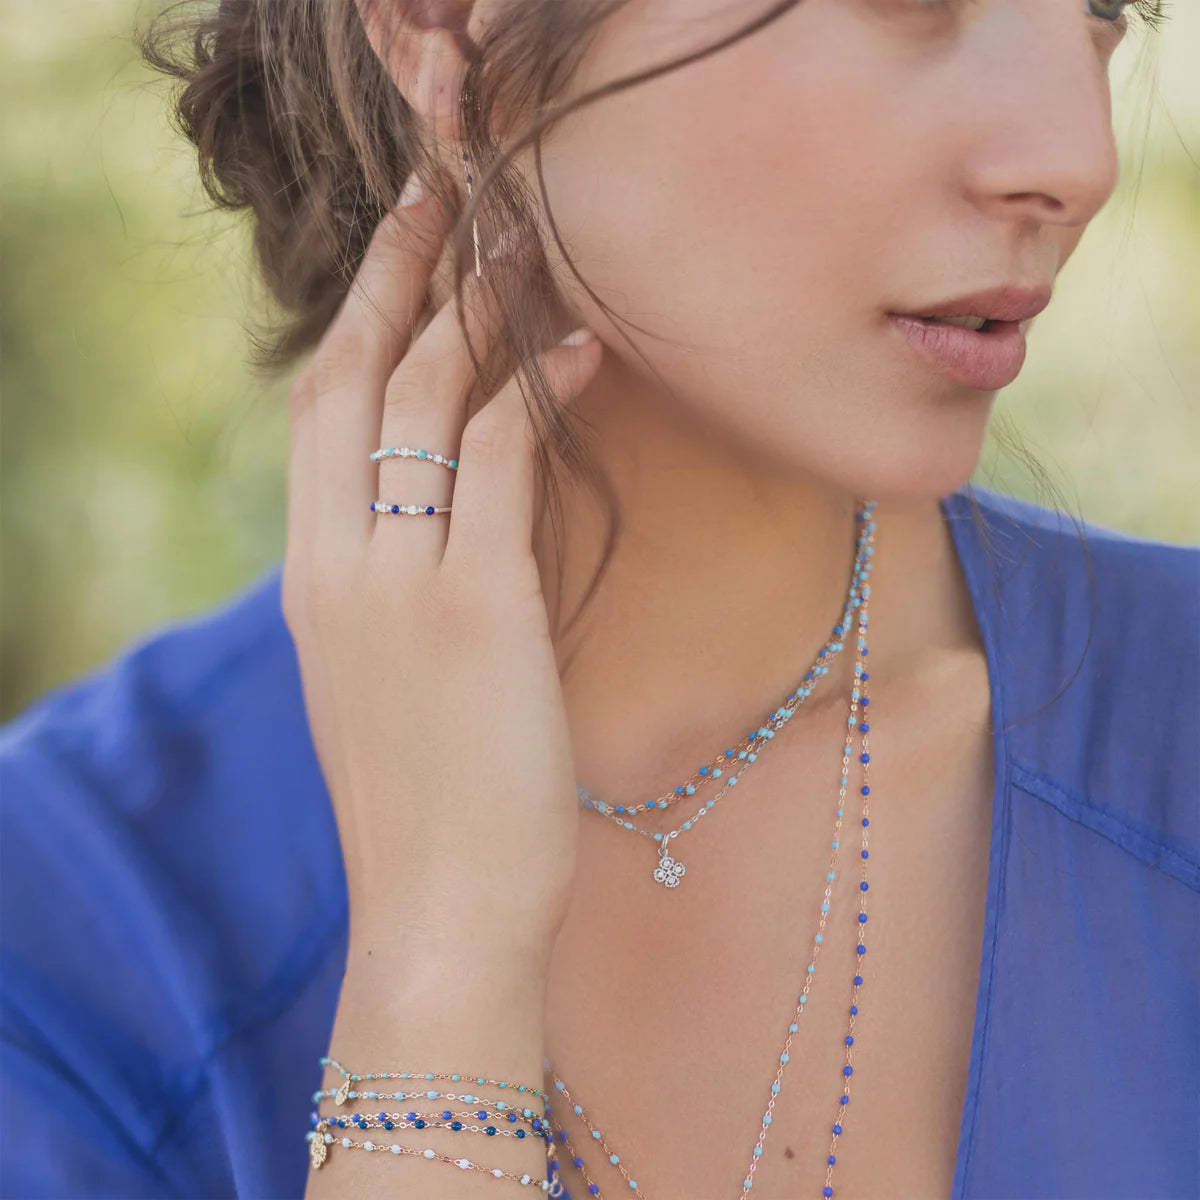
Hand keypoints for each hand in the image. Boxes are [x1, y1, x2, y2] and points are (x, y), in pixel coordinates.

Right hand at [282, 180, 601, 974]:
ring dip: (472, 311)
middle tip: (436, 200)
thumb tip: (456, 522)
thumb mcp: (389, 687)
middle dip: (391, 278)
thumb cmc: (429, 810)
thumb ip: (402, 595)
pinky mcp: (472, 604)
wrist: (438, 916)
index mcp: (311, 584)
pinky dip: (536, 388)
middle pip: (350, 382)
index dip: (353, 329)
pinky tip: (581, 343)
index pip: (316, 421)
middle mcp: (335, 565)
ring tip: (522, 248)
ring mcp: (397, 580)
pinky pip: (497, 458)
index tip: (393, 267)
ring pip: (421, 400)